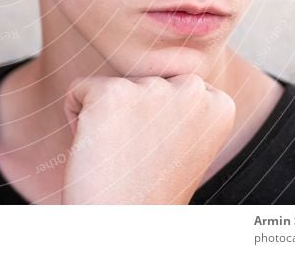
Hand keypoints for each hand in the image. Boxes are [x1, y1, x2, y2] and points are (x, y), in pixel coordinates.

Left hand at [60, 73, 235, 203]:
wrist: (125, 227)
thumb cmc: (148, 192)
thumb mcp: (182, 143)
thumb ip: (179, 105)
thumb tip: (174, 67)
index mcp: (219, 103)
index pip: (170, 84)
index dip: (154, 122)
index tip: (159, 156)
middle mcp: (193, 89)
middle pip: (140, 80)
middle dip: (129, 115)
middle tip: (137, 159)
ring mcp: (153, 88)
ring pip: (109, 85)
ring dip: (103, 119)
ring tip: (119, 158)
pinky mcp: (112, 93)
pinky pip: (78, 90)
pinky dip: (75, 118)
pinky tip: (96, 151)